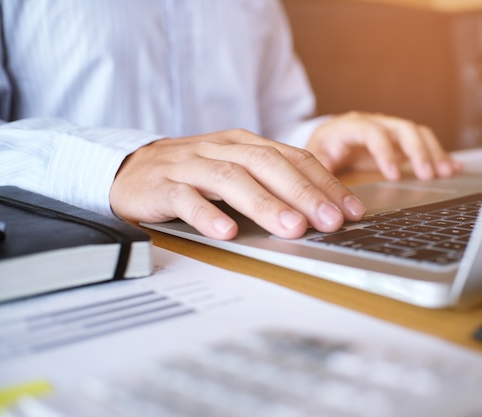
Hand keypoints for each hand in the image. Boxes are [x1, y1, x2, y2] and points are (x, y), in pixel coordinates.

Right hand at [110, 129, 365, 239]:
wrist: (131, 170)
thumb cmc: (192, 173)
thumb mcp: (235, 170)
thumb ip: (271, 182)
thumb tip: (320, 209)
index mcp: (244, 144)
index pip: (292, 158)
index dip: (324, 182)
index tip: (350, 209)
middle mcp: (220, 149)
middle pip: (267, 165)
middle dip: (303, 192)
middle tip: (330, 220)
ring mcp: (190, 165)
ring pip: (231, 179)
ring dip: (264, 204)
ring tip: (292, 228)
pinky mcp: (162, 186)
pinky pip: (186, 199)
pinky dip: (208, 215)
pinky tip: (228, 232)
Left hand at [307, 112, 461, 179]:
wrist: (326, 140)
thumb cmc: (321, 151)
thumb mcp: (314, 161)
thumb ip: (320, 172)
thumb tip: (324, 190)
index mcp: (349, 127)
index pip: (371, 132)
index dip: (385, 151)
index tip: (393, 175)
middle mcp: (373, 123)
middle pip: (401, 128)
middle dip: (417, 151)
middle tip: (428, 175)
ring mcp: (389, 130)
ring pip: (416, 133)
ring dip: (433, 152)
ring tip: (446, 172)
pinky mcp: (399, 140)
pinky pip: (422, 142)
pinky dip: (438, 154)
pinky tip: (452, 167)